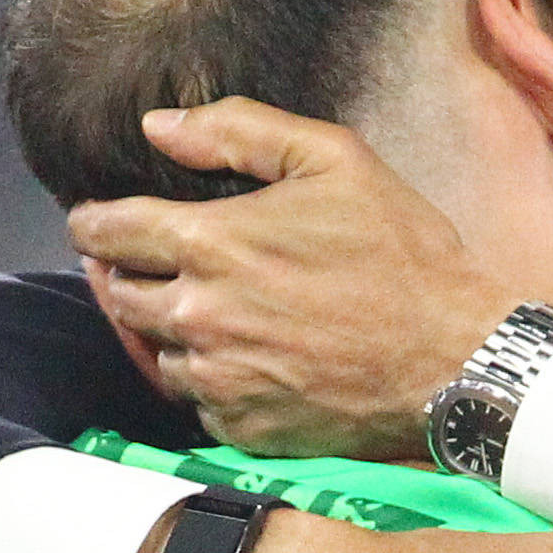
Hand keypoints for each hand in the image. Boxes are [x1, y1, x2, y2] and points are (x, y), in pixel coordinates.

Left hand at [70, 99, 505, 457]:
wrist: (458, 358)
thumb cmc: (405, 254)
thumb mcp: (336, 160)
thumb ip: (239, 130)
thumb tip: (159, 125)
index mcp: (211, 243)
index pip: (103, 231)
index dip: (94, 222)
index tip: (103, 222)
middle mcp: (199, 315)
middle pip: (118, 293)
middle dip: (130, 274)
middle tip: (169, 265)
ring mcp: (217, 378)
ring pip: (154, 349)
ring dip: (170, 329)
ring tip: (219, 311)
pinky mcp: (240, 426)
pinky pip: (197, 399)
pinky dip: (211, 378)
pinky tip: (251, 356)